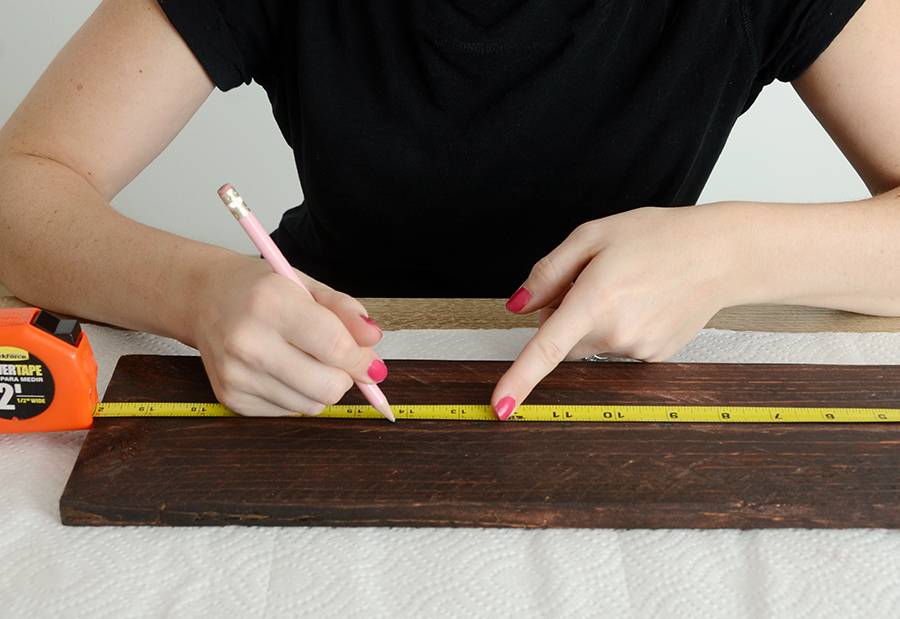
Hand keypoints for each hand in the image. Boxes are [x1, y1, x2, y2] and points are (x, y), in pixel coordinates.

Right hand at [190, 255, 386, 415]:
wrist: (203, 298)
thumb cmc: (259, 289)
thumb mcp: (306, 285)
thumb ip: (345, 311)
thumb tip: (373, 340)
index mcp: (270, 303)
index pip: (335, 346)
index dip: (363, 360)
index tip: (372, 363)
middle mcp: (248, 342)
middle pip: (327, 386)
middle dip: (345, 377)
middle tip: (338, 359)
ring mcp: (236, 374)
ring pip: (311, 405)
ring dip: (320, 387)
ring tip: (303, 358)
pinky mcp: (231, 398)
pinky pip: (289, 412)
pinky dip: (296, 395)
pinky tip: (280, 369)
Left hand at [491, 204, 739, 419]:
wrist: (720, 254)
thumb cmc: (658, 237)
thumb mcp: (593, 236)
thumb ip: (548, 273)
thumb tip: (517, 306)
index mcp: (594, 300)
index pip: (547, 348)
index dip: (519, 379)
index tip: (500, 406)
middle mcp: (615, 332)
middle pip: (564, 339)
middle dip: (566, 315)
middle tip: (594, 278)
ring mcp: (637, 349)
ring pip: (592, 344)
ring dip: (596, 320)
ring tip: (628, 286)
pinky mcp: (653, 356)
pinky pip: (618, 347)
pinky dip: (621, 327)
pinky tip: (644, 301)